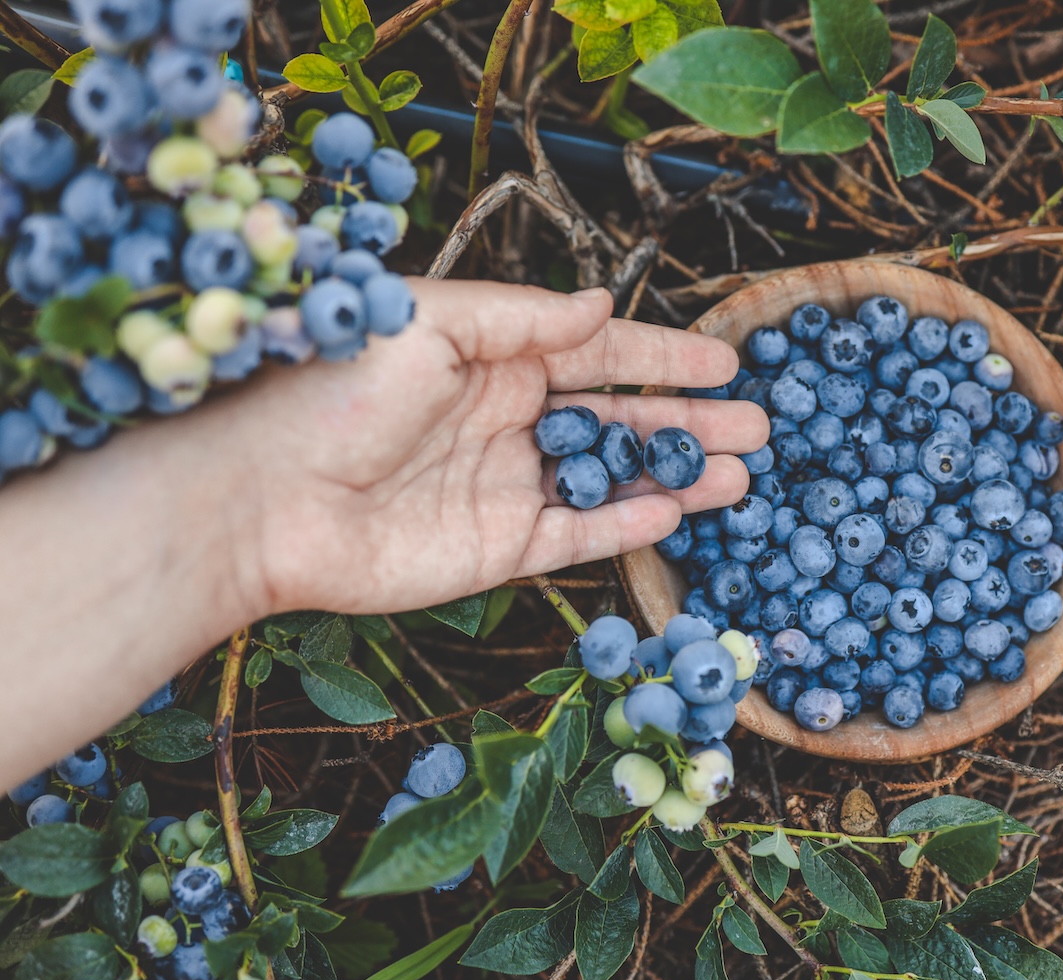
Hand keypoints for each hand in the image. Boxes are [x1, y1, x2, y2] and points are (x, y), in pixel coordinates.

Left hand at [230, 279, 766, 615]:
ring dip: (675, 475)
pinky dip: (627, 526)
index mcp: (491, 358)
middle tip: (758, 426)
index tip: (725, 362)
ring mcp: (505, 487)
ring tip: (741, 473)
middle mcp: (506, 420)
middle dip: (688, 421)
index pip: (597, 354)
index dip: (664, 357)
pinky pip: (577, 537)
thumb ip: (521, 318)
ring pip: (610, 481)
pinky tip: (675, 511)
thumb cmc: (333, 393)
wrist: (261, 500)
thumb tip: (600, 304)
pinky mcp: (496, 550)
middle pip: (618, 420)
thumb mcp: (430, 324)